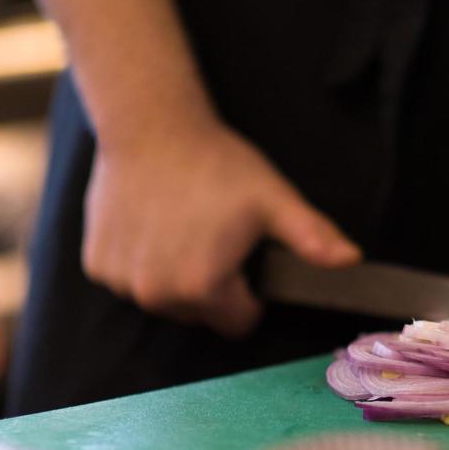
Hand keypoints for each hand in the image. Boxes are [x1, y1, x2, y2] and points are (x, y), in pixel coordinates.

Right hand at [83, 118, 360, 336]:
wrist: (150, 126)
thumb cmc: (218, 164)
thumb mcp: (274, 199)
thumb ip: (312, 237)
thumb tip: (352, 261)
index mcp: (202, 289)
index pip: (239, 323)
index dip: (249, 294)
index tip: (243, 256)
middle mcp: (155, 295)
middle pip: (200, 315)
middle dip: (212, 287)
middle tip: (212, 236)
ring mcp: (120, 282)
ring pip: (164, 300)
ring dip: (175, 277)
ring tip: (182, 227)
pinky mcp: (96, 265)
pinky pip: (129, 281)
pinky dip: (141, 262)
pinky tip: (151, 224)